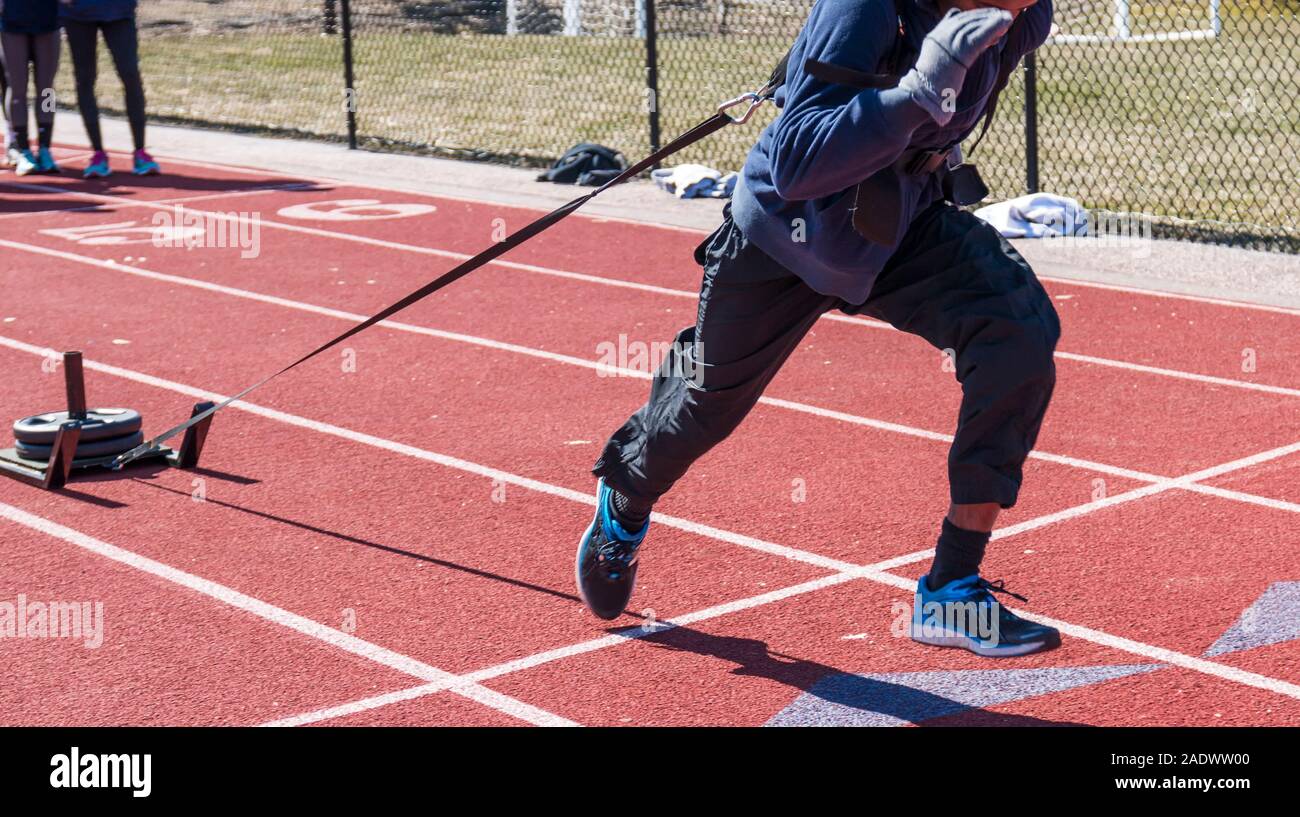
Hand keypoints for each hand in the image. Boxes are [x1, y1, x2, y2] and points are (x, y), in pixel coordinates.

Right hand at [898, 7, 1013, 125]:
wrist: (925, 94)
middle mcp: (942, 35)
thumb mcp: (935, 61)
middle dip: (986, 16)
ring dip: (993, 21)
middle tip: (1001, 16)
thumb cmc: (931, 84)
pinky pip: (982, 36)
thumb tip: (960, 49)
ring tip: (1006, 19)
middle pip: (968, 19)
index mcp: (934, 36)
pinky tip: (1005, 23)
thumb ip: (946, 50)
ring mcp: (951, 42)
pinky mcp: (962, 51)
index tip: (986, 16)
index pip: (956, 17)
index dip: (973, 15)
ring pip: (976, 25)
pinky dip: (995, 27)